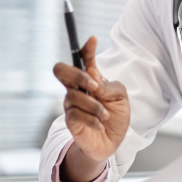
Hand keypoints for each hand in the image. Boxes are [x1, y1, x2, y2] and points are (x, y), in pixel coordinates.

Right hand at [53, 36, 129, 181]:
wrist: (111, 143)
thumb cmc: (115, 116)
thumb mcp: (120, 97)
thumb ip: (109, 86)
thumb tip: (93, 77)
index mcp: (89, 78)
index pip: (83, 59)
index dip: (86, 48)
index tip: (93, 39)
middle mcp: (76, 88)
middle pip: (61, 70)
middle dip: (77, 74)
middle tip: (94, 86)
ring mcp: (71, 104)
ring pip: (74, 96)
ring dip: (94, 106)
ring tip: (105, 115)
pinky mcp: (70, 120)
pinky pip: (76, 114)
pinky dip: (92, 119)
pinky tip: (100, 125)